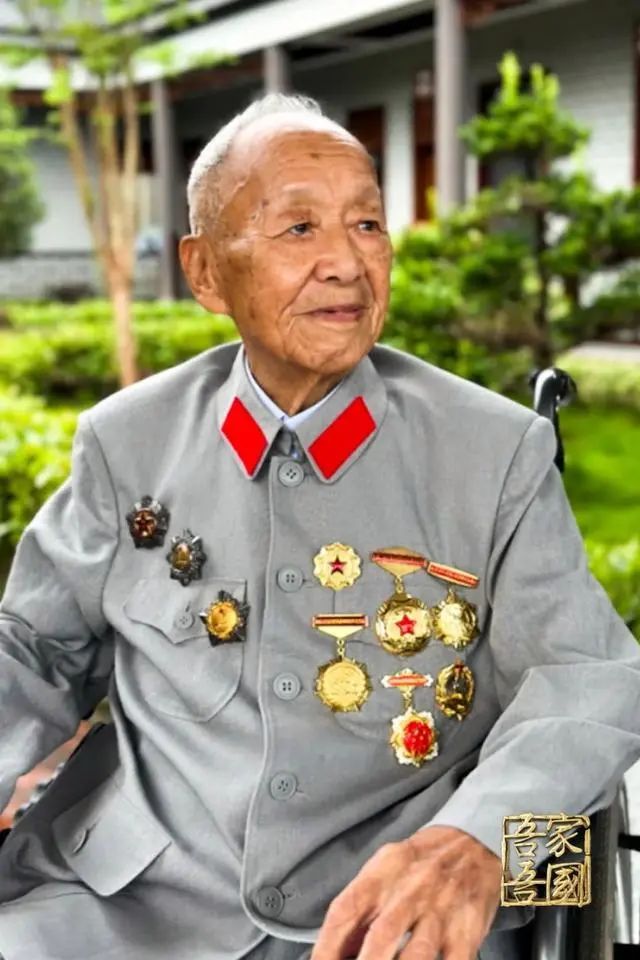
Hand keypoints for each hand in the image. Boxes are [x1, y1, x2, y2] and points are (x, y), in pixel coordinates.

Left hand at [310, 825, 501, 959]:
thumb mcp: (385, 868)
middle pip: (382, 937)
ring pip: (417, 954)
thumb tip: (335, 950)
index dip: (326, 945)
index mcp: (382, 873)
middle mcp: (410, 891)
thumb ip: (362, 907)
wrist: (472, 840)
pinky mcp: (466, 930)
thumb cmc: (420, 861)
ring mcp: (440, 912)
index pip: (346, 910)